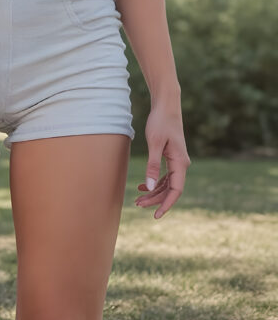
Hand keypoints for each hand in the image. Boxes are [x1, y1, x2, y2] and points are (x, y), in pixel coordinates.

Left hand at [135, 102, 190, 218]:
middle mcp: (181, 164)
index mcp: (180, 162)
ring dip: (154, 192)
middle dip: (155, 199)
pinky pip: (165, 176)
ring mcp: (177, 160)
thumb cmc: (160, 121)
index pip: (176, 191)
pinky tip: (142, 186)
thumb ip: (152, 166)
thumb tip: (149, 187)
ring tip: (138, 199)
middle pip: (170, 189)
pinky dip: (155, 182)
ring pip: (167, 183)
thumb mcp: (154, 143)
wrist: (166, 104)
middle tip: (137, 205)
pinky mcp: (171, 156)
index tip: (156, 215)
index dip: (166, 204)